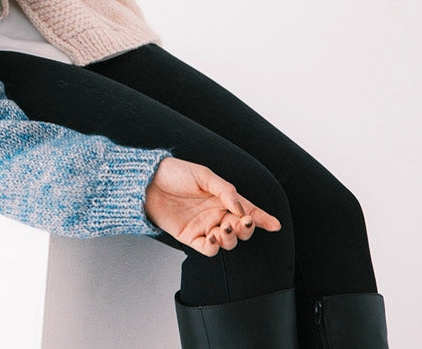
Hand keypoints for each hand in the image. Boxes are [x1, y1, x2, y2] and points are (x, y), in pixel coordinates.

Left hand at [143, 157, 282, 256]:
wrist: (146, 182)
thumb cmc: (174, 173)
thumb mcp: (203, 175)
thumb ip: (226, 191)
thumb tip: (242, 210)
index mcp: (223, 199)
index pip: (248, 210)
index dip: (263, 218)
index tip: (275, 225)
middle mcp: (216, 214)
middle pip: (241, 229)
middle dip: (247, 229)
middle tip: (241, 223)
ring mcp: (204, 227)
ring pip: (228, 241)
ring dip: (231, 238)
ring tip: (224, 228)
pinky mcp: (190, 237)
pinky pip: (209, 249)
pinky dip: (215, 247)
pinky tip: (214, 238)